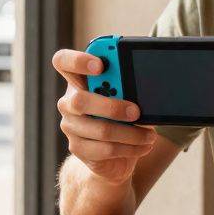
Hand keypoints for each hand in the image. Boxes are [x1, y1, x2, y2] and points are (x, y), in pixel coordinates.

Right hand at [52, 49, 156, 183]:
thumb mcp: (127, 98)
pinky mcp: (78, 148)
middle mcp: (69, 101)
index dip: (77, 60)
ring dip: (131, 134)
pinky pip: (106, 149)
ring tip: (150, 135)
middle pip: (80, 99)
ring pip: (100, 129)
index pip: (63, 61)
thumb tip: (142, 88)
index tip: (101, 65)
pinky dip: (130, 148)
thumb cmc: (122, 116)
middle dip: (112, 106)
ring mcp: (70, 126)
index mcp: (79, 79)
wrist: (115, 153)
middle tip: (136, 111)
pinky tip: (143, 146)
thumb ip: (127, 87)